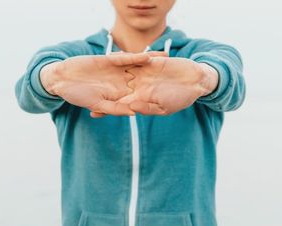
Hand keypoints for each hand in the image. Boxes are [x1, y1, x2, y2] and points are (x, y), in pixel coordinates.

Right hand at [40, 52, 166, 116]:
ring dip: (152, 64)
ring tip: (168, 61)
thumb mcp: (98, 104)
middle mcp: (119, 83)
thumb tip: (134, 112)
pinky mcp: (110, 60)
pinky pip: (127, 59)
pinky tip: (150, 56)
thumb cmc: (77, 96)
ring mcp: (115, 71)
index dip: (154, 97)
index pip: (139, 96)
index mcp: (117, 96)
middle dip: (158, 78)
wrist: (62, 79)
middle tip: (177, 77)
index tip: (170, 99)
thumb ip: (116, 109)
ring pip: (138, 67)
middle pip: (143, 80)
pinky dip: (137, 57)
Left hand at [90, 57, 217, 116]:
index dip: (108, 108)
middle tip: (85, 91)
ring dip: (110, 73)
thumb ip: (146, 107)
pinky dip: (123, 58)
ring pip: (122, 73)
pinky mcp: (149, 62)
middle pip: (117, 89)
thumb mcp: (164, 107)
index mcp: (142, 100)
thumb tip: (130, 108)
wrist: (196, 81)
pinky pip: (133, 59)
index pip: (121, 105)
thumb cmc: (182, 98)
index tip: (93, 111)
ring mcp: (143, 74)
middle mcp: (140, 87)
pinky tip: (109, 57)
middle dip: (103, 91)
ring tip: (93, 72)